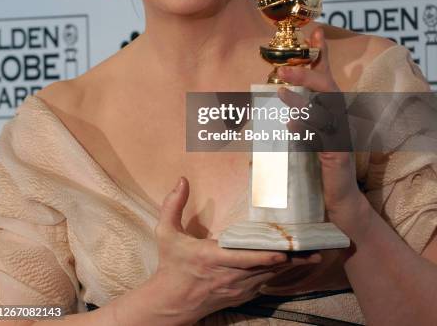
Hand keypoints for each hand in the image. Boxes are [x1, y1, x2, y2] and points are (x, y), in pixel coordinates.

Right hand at [152, 177, 321, 323]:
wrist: (171, 303)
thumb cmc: (171, 266)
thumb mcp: (166, 234)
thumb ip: (172, 205)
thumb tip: (182, 179)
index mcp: (213, 258)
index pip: (246, 258)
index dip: (267, 256)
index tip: (285, 250)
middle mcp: (230, 275)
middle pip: (267, 267)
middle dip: (291, 258)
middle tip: (315, 248)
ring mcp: (238, 288)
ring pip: (270, 276)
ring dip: (291, 266)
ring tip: (314, 255)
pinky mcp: (242, 295)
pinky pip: (266, 283)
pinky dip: (280, 274)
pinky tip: (296, 265)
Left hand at [277, 27, 370, 237]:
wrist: (339, 200)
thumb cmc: (321, 165)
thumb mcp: (308, 134)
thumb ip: (298, 115)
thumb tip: (276, 97)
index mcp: (332, 111)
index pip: (327, 76)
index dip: (323, 54)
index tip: (316, 31)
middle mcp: (339, 119)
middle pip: (328, 88)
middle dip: (306, 75)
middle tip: (282, 70)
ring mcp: (341, 137)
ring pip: (324, 112)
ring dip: (301, 100)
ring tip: (280, 92)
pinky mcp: (338, 156)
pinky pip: (322, 140)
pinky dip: (306, 131)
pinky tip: (290, 126)